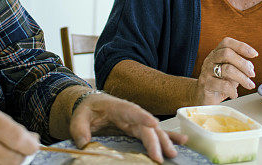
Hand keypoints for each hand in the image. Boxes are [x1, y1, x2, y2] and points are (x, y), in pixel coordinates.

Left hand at [68, 93, 186, 163]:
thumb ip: (79, 129)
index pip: (131, 111)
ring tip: (174, 153)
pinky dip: (168, 137)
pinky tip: (182, 143)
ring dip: (165, 141)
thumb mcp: (79, 117)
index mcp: (117, 107)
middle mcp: (131, 114)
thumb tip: (84, 142)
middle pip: (146, 126)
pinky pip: (154, 134)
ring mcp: (136, 121)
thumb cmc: (87, 110)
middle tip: (163, 155)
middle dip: (156, 139)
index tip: (153, 124)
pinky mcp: (138, 129)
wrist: (91, 105)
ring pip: (153, 131)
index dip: (143, 117)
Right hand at [194, 37, 257, 104]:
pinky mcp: (205, 84)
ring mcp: (206, 71)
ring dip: (242, 78)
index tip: (254, 54)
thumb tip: (250, 67)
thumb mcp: (230, 73)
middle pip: (227, 53)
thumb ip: (239, 67)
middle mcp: (210, 60)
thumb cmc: (218, 84)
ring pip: (227, 69)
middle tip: (252, 74)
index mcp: (216, 54)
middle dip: (243, 63)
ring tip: (249, 85)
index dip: (241, 46)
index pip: (227, 42)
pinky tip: (234, 94)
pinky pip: (223, 85)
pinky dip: (233, 90)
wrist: (201, 97)